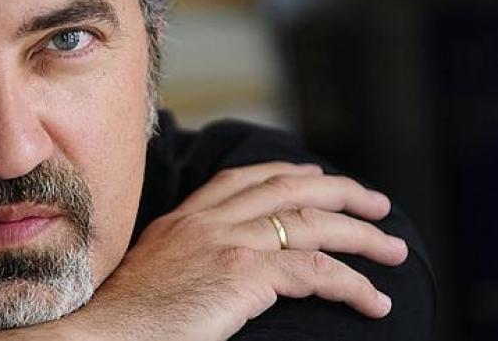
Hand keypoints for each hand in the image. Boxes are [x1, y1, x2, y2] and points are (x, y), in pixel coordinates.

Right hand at [74, 162, 407, 340]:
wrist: (103, 333)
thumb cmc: (127, 317)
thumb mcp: (155, 270)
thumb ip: (187, 256)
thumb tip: (214, 269)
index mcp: (187, 217)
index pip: (245, 178)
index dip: (288, 172)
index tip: (317, 174)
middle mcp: (209, 220)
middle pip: (290, 188)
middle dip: (342, 191)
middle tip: (378, 204)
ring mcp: (228, 242)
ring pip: (313, 224)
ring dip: (362, 236)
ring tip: (394, 252)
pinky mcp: (244, 274)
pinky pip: (315, 273)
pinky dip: (353, 284)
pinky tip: (375, 301)